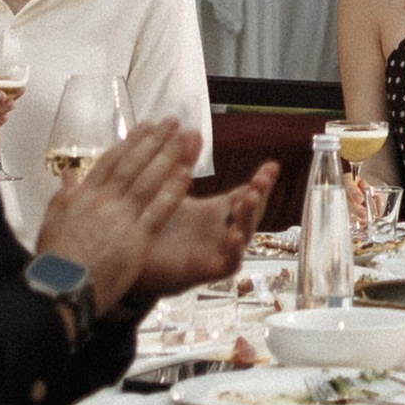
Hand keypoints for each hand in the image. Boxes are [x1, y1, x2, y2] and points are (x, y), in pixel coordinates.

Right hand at [35, 121, 201, 311]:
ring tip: (185, 138)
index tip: (144, 127)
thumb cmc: (55, 260)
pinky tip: (187, 174)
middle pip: (134, 164)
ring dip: (169, 156)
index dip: (130, 142)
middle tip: (171, 123)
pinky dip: (173, 191)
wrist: (60, 288)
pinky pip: (159, 210)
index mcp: (83, 196)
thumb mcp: (51, 221)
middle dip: (155, 140)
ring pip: (149, 180)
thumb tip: (67, 176)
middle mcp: (103, 201)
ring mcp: (121, 218)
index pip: (111, 161)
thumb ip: (62, 196)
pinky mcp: (136, 238)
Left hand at [125, 173, 276, 310]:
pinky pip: (229, 264)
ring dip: (250, 218)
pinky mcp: (206, 271)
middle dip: (260, 195)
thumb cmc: (154, 225)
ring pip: (244, 236)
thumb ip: (182, 165)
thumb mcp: (169, 191)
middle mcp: (221, 230)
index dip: (262, 182)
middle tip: (262, 180)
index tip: (272, 167)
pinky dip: (235, 251)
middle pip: (251, 213)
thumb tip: (193, 133)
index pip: (246, 194)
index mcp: (217, 211)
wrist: (132, 260)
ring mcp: (216, 251)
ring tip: (251, 198)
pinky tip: (234, 236)